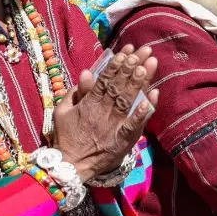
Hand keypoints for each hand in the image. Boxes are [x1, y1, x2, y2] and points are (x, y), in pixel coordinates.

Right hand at [54, 45, 159, 181]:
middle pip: (121, 85)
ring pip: (129, 99)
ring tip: (150, 64)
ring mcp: (114, 125)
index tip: (127, 50)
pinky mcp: (123, 139)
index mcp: (89, 103)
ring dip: (140, 81)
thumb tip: (86, 73)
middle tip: (144, 50)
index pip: (105, 79)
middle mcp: (103, 111)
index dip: (117, 64)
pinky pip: (135, 124)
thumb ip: (75, 92)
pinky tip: (154, 96)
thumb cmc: (65, 136)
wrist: (71, 165)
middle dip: (133, 66)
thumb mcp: (62, 111)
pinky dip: (144, 110)